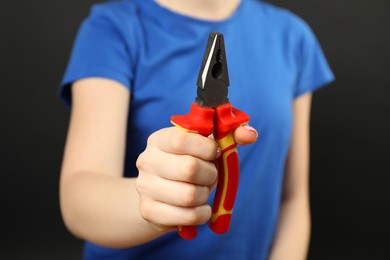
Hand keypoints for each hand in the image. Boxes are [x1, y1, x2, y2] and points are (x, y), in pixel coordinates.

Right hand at [135, 126, 256, 231]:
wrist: (160, 195)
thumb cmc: (188, 165)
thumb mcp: (206, 147)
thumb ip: (230, 135)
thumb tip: (250, 134)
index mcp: (159, 139)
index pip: (181, 139)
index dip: (206, 148)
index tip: (214, 152)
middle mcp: (147, 161)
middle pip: (189, 168)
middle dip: (209, 174)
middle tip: (210, 175)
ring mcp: (145, 187)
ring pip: (189, 195)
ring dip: (204, 194)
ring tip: (200, 190)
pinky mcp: (149, 211)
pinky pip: (188, 216)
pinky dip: (201, 213)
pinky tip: (198, 207)